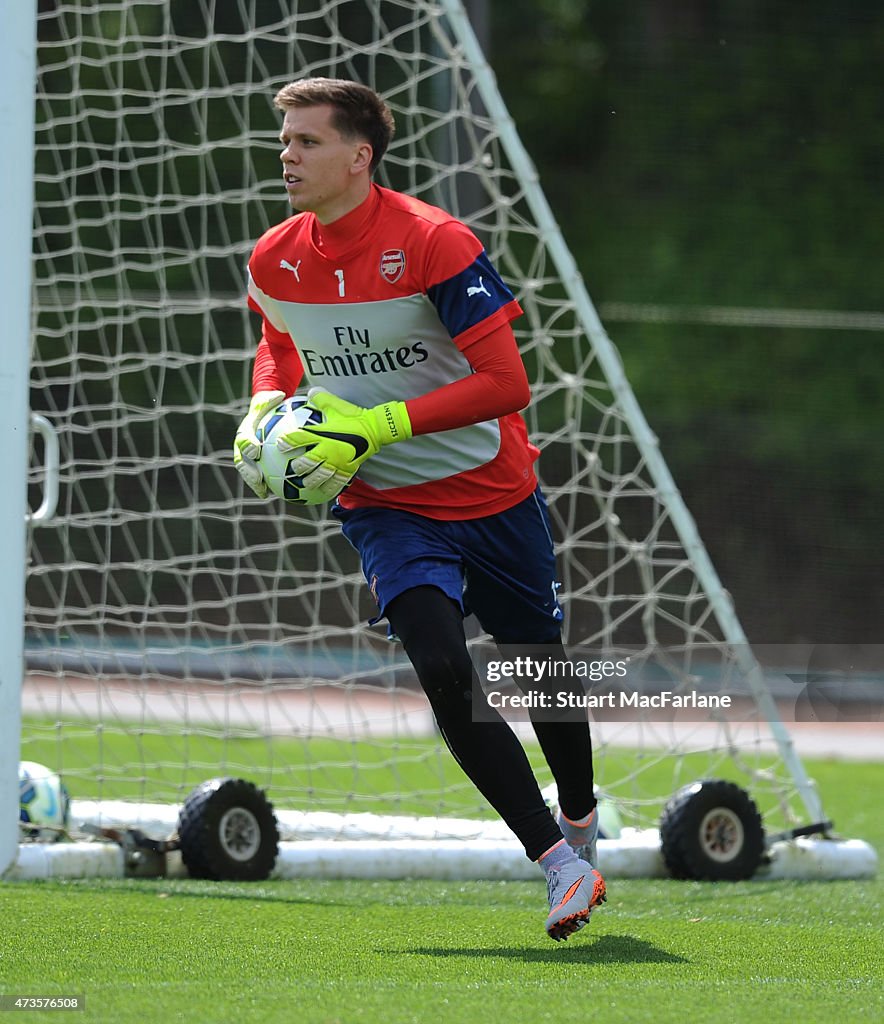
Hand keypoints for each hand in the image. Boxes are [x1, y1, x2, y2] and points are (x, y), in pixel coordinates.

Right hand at [232, 389, 284, 497]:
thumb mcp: (270, 399)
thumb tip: (279, 394)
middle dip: (248, 472)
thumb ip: (272, 398)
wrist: (265, 414)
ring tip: (265, 492)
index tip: (255, 450)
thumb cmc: (269, 406)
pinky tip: (279, 494)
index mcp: (245, 430)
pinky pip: (261, 476)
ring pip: (249, 473)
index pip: (243, 437)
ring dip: (255, 484)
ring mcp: (248, 457)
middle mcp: (243, 446)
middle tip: (258, 480)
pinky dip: (268, 486)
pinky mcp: (256, 465)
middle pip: (242, 462)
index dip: (247, 444)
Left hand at [277, 387, 411, 498]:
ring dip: (310, 482)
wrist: (376, 428)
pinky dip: (328, 489)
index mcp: (323, 433)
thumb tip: (309, 392)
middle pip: (307, 462)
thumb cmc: (354, 416)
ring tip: (305, 484)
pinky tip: (324, 492)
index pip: (299, 438)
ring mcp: (338, 462)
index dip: (287, 442)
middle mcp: (328, 449)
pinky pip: (337, 483)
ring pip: (320, 476)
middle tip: (292, 469)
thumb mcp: (336, 404)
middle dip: (297, 467)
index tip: (280, 445)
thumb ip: (321, 399)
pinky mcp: (348, 469)